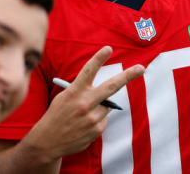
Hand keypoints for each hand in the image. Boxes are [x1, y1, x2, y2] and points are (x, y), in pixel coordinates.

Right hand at [21, 46, 143, 163]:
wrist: (48, 141)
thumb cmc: (57, 115)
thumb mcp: (64, 98)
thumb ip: (82, 92)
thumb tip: (105, 92)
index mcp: (73, 92)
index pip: (88, 71)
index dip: (98, 58)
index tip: (108, 48)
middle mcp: (84, 104)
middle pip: (111, 87)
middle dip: (128, 76)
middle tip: (141, 68)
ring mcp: (92, 118)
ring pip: (107, 106)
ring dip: (100, 107)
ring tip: (83, 115)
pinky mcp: (96, 130)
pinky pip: (104, 120)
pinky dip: (97, 120)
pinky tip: (84, 125)